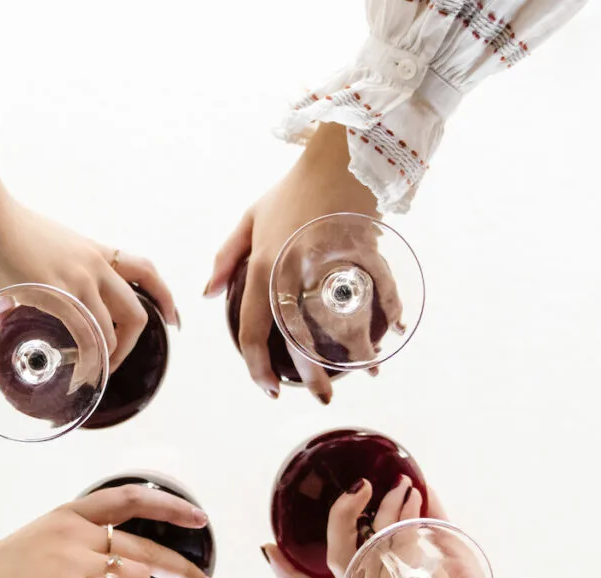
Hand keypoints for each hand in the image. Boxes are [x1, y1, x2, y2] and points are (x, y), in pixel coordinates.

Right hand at [0, 195, 178, 371]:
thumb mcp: (27, 260)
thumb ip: (17, 295)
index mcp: (95, 254)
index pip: (145, 270)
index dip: (164, 297)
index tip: (173, 318)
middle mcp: (96, 266)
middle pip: (138, 311)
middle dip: (132, 344)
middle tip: (116, 361)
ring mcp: (81, 280)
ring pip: (116, 329)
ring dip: (109, 359)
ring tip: (93, 374)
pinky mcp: (61, 294)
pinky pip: (89, 335)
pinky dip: (90, 360)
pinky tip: (82, 373)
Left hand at [205, 123, 401, 403]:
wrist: (337, 157)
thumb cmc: (290, 191)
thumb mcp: (250, 219)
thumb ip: (227, 259)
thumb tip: (207, 295)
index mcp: (263, 268)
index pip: (252, 329)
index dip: (256, 366)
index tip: (267, 389)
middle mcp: (293, 272)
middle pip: (298, 338)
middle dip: (310, 375)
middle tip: (321, 397)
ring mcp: (330, 264)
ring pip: (341, 323)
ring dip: (356, 354)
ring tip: (366, 374)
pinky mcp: (363, 254)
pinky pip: (379, 290)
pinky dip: (390, 313)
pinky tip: (394, 336)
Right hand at [262, 479, 522, 577]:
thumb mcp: (443, 569)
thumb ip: (426, 533)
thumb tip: (421, 489)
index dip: (288, 576)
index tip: (268, 550)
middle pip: (337, 559)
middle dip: (342, 516)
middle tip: (359, 487)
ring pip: (373, 544)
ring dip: (389, 508)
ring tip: (404, 486)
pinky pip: (405, 547)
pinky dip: (411, 518)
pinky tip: (420, 500)